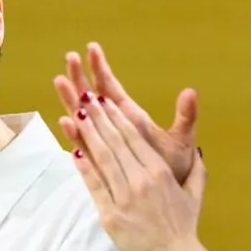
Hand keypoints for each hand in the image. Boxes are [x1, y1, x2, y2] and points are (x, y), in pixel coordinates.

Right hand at [54, 42, 197, 183]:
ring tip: (60, 80)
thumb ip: (185, 116)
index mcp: (132, 118)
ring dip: (72, 100)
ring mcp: (106, 146)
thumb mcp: (182, 140)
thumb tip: (190, 91)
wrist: (172, 203)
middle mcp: (116, 129)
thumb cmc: (176, 170)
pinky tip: (66, 121)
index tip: (92, 48)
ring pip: (83, 119)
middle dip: (81, 77)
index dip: (101, 68)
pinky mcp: (102, 164)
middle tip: (70, 57)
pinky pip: (86, 146)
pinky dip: (76, 133)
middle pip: (92, 98)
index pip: (112, 87)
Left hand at [67, 92, 207, 250]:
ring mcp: (125, 197)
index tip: (103, 100)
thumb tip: (198, 150)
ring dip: (88, 134)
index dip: (116, 116)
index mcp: (160, 171)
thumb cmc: (184, 228)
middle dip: (98, 116)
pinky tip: (73, 149)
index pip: (134, 137)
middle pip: (115, 141)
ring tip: (75, 114)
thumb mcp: (195, 194)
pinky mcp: (111, 215)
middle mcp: (142, 180)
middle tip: (83, 96)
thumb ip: (197, 169)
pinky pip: (94, 186)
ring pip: (103, 158)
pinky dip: (83, 167)